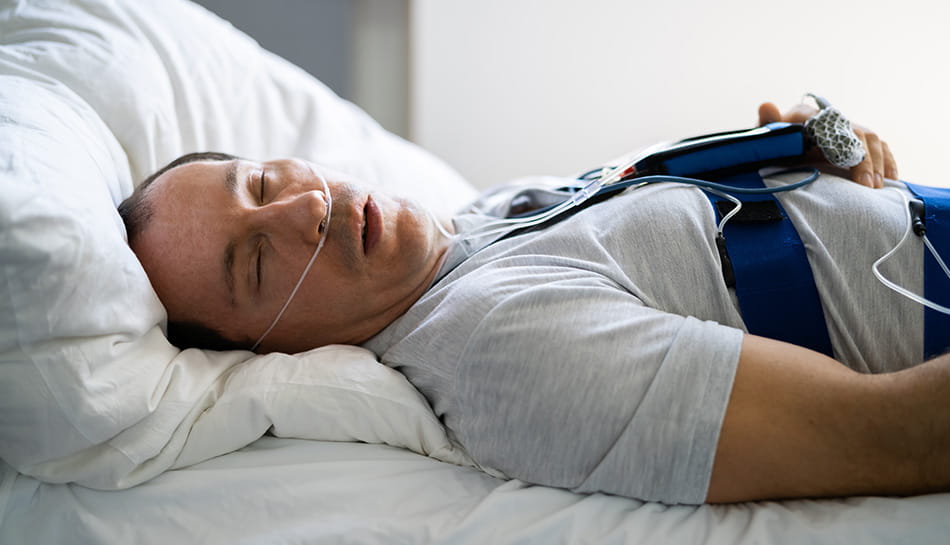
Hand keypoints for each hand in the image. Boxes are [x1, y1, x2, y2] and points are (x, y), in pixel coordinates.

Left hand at [758, 102, 897, 188]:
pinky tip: (891, 178)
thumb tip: (766, 105)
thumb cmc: (773, 145)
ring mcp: (846, 129)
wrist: (779, 147)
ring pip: (871, 140)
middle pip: (856, 134)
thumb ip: (767, 124)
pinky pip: (879, 147)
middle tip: (866, 185)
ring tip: (876, 186)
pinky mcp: (857, 141)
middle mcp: (831, 120)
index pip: (830, 126)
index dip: (841, 144)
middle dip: (863, 160)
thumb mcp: (767, 138)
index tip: (846, 164)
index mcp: (808, 116)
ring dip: (877, 163)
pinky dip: (887, 161)